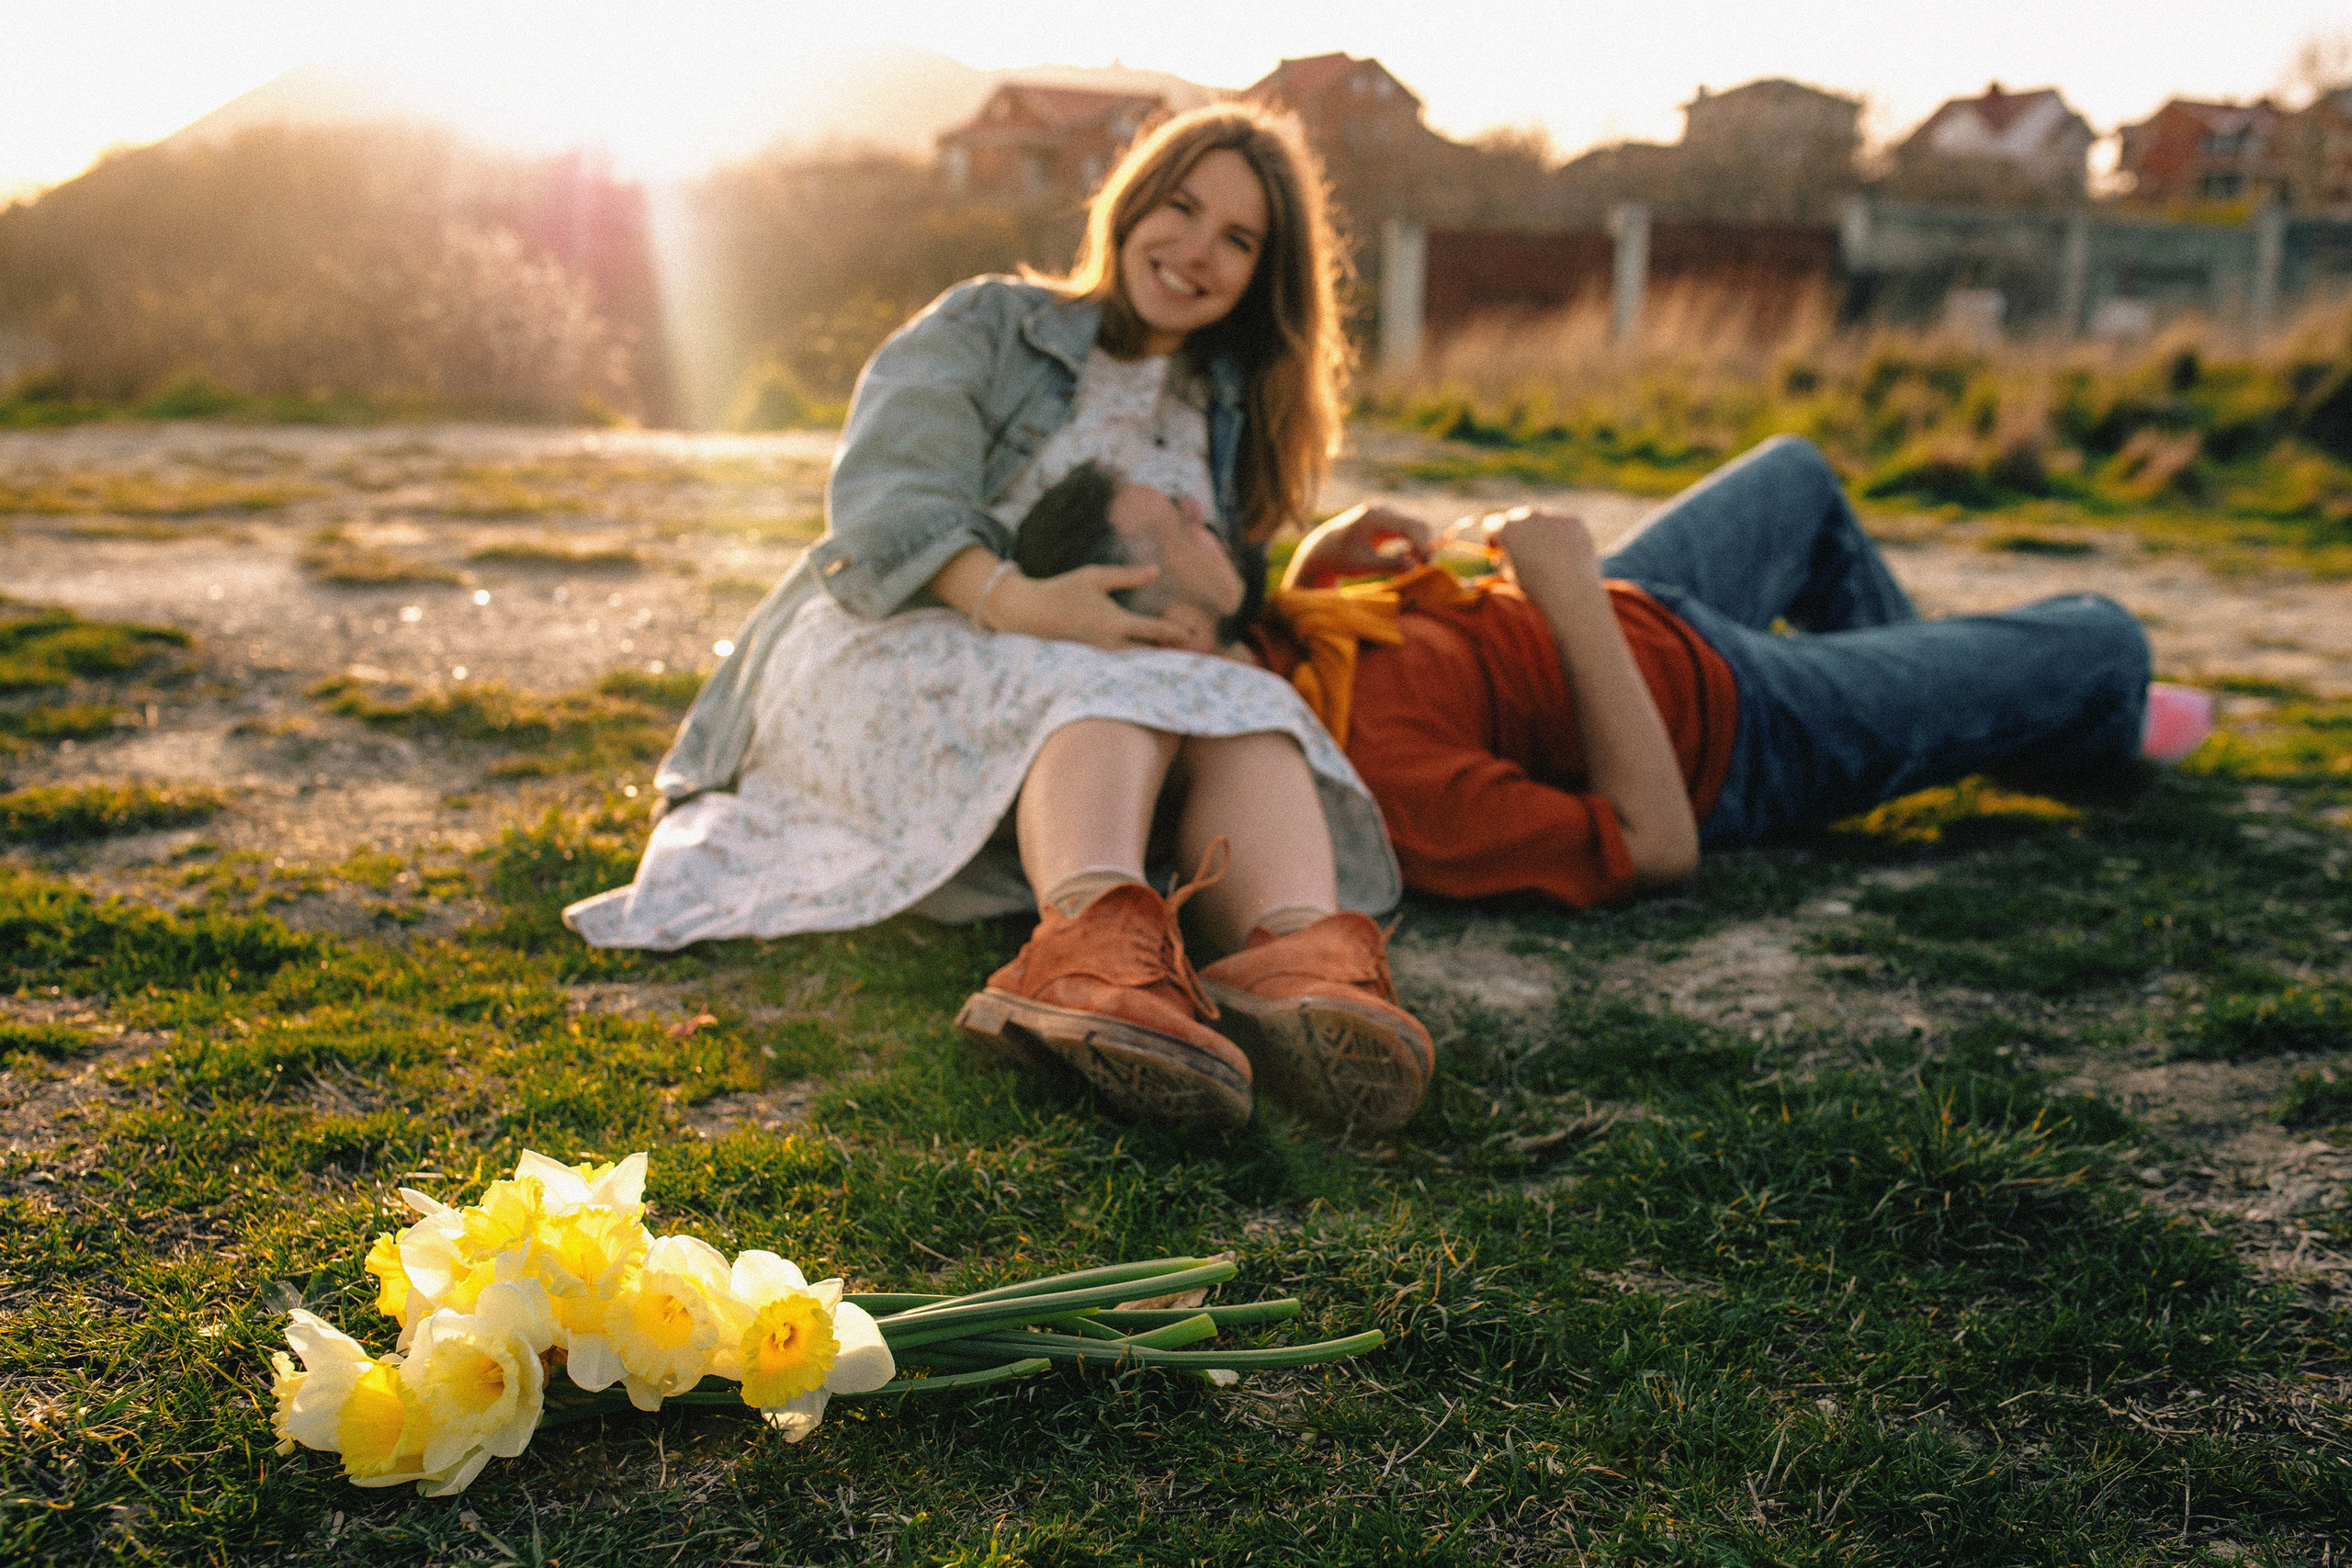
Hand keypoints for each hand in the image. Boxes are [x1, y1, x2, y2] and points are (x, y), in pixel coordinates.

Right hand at [987, 563, 1212, 651]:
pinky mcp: (1093, 661)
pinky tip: (1149, 660)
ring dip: (1157, 658)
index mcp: (1113, 623)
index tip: (1194, 635)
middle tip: (1198, 653)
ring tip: (1180, 657)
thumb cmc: (1063, 590)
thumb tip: (1154, 571)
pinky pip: (1121, 664)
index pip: (1152, 631)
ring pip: (1137, 661)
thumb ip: (1126, 576)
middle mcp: (1110, 644)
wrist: (1029, 613)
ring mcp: (1101, 656)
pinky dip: (1138, 661)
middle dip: (1172, 653)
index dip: (1175, 632)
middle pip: (1150, 654)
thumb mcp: (1095, 577)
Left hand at [1283, 503, 1437, 589]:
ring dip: (1419, 544)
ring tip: (1415, 564)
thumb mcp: (1364, 566)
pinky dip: (1412, 542)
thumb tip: (1414, 566)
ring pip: (1414, 525)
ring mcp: (1384, 511)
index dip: (1423, 545)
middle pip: (1416, 523)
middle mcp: (1381, 509)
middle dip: (1424, 544)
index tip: (1428, 565)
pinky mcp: (1386, 517)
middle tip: (1425, 567)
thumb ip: (1388, 565)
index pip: (1410, 526)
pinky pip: (1407, 527)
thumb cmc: (1342, 559)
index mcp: (1374, 517)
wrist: (1324, 549)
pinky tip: (1407, 557)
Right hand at [1468, 507, 1598, 580]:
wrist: (1572, 588)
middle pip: (1516, 518)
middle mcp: (1528, 515)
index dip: (1493, 538)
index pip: (1491, 524)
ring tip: (1549, 557)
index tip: (1499, 550)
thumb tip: (1501, 557)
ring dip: (1540, 532)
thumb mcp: (1509, 576)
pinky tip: (1566, 554)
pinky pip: (1562, 524)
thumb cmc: (1536, 586)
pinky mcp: (1572, 520)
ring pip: (1541, 520)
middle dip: (1517, 532)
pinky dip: (1561, 535)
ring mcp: (1552, 515)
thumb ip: (1502, 562)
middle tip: (1524, 552)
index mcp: (1507, 529)